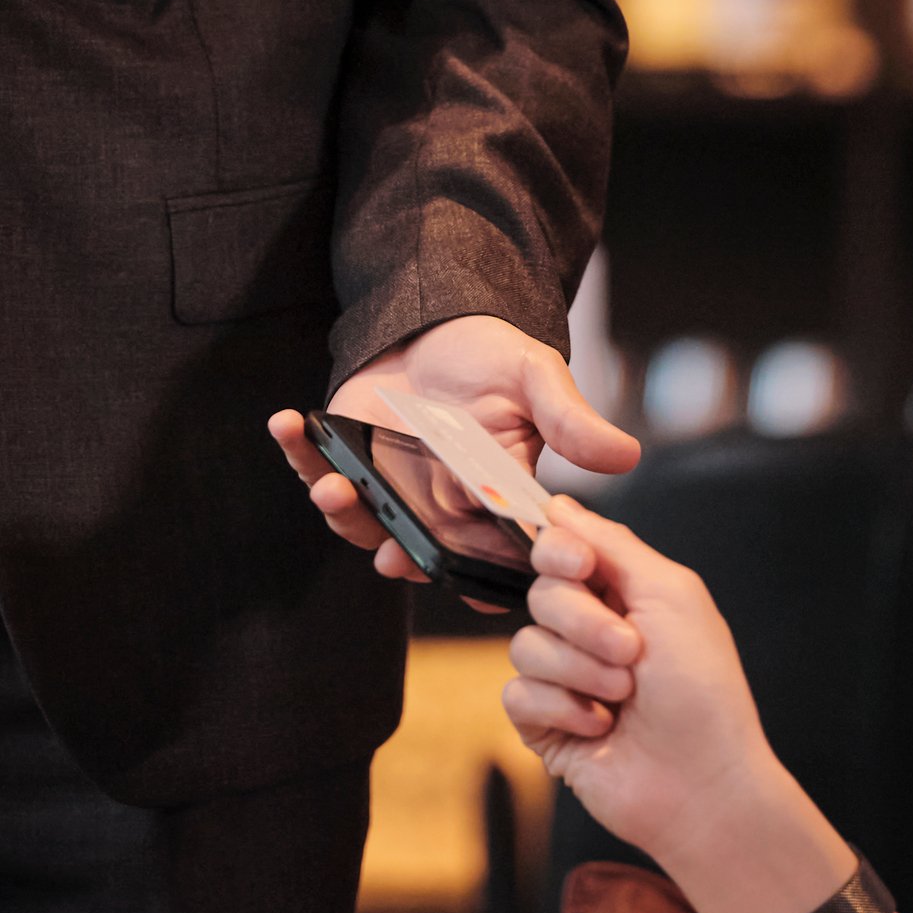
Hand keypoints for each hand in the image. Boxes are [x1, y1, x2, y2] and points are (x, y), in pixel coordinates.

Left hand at [266, 312, 637, 588]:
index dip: (478, 583)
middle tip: (389, 555)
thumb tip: (626, 455)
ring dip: (341, 511)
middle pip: (417, 553)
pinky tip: (287, 423)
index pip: (487, 559)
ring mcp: (386, 487)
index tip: (468, 593)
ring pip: (360, 523)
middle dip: (400, 557)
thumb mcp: (536, 378)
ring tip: (331, 487)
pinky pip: (316, 470)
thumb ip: (570, 419)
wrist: (436, 320)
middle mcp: (434, 507)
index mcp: (487, 502)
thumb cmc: (494, 356)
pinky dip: (297, 454)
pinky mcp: (345, 457)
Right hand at [501, 495, 797, 877]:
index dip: (560, 551)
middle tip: (631, 652)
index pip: (560, 547)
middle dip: (584, 623)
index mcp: (621, 593)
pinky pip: (517, 693)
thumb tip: (560, 504)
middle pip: (541, 593)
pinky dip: (562, 709)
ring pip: (526, 644)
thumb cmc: (703, 692)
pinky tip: (600, 728)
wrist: (702, 783)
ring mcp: (564, 678)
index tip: (581, 567)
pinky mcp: (543, 723)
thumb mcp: (671, 596)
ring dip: (581, 671)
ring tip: (623, 698)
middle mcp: (588, 630)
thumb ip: (613, 544)